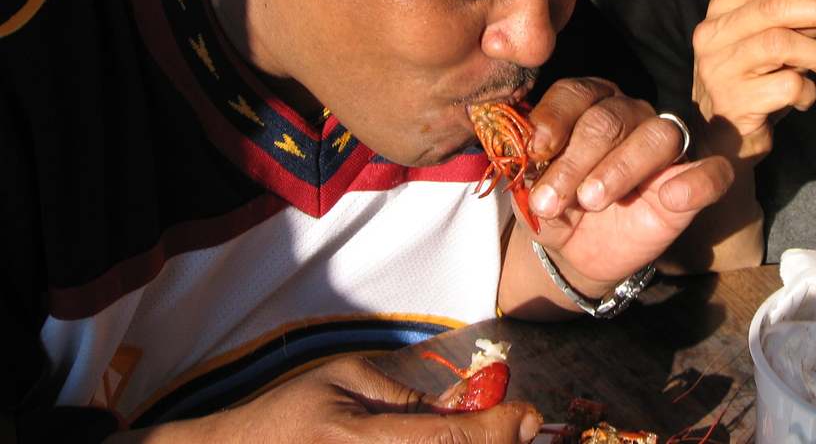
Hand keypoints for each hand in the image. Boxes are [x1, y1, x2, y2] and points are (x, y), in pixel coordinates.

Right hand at [108, 355, 542, 442]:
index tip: (527, 415)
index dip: (496, 430)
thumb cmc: (288, 413)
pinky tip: (454, 441)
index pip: (446, 440)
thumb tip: (465, 405)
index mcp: (359, 439)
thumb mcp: (345, 378)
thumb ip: (403, 394)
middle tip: (518, 429)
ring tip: (488, 434)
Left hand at [521, 78, 733, 283]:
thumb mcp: (530, 189)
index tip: (534, 151)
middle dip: (575, 160)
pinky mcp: (693, 182)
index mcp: (589, 103)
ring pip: (657, 136)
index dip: (554, 118)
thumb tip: (521, 151)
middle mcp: (630, 114)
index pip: (576, 93)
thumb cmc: (555, 205)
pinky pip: (712, 172)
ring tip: (592, 201)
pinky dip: (698, 181)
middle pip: (609, 119)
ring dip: (620, 168)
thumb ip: (527, 167)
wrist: (576, 252)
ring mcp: (665, 147)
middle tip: (550, 200)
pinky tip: (672, 197)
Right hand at [690, 0, 815, 157]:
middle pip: (775, 5)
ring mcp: (719, 67)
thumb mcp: (772, 39)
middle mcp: (714, 32)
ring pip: (780, 43)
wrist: (723, 138)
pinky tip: (806, 97)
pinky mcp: (733, 100)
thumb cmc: (755, 80)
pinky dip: (808, 91)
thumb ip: (797, 15)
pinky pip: (786, 85)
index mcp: (723, 7)